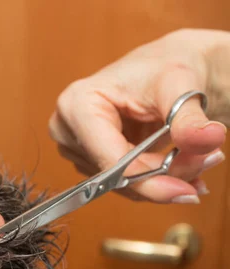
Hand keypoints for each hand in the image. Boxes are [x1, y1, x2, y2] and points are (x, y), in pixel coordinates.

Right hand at [50, 29, 227, 202]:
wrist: (162, 70)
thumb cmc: (162, 68)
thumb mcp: (179, 86)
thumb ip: (190, 118)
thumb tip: (209, 138)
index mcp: (77, 105)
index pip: (110, 160)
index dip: (149, 179)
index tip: (186, 191)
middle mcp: (68, 130)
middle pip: (116, 176)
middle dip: (163, 176)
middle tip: (207, 161)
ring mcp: (76, 148)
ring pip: (123, 184)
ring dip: (164, 178)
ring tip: (198, 157)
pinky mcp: (89, 160)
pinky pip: (125, 183)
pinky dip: (156, 179)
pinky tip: (181, 165)